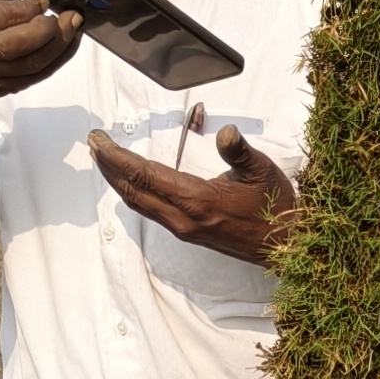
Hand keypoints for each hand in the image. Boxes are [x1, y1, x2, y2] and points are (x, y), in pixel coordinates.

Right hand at [0, 0, 82, 124]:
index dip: (26, 10)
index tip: (45, 1)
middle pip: (12, 46)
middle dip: (46, 31)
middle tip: (68, 16)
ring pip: (28, 65)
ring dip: (58, 46)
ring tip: (74, 26)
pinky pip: (35, 78)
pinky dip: (58, 60)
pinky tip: (68, 43)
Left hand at [88, 123, 297, 267]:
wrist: (286, 246)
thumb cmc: (275, 205)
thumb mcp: (261, 170)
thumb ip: (239, 151)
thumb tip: (225, 132)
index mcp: (197, 201)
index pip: (145, 176)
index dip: (118, 158)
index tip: (99, 141)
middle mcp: (183, 218)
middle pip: (133, 191)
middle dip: (109, 167)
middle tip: (93, 144)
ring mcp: (184, 228)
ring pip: (138, 203)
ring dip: (118, 180)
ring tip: (104, 159)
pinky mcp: (187, 232)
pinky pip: (150, 210)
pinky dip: (133, 192)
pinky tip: (129, 181)